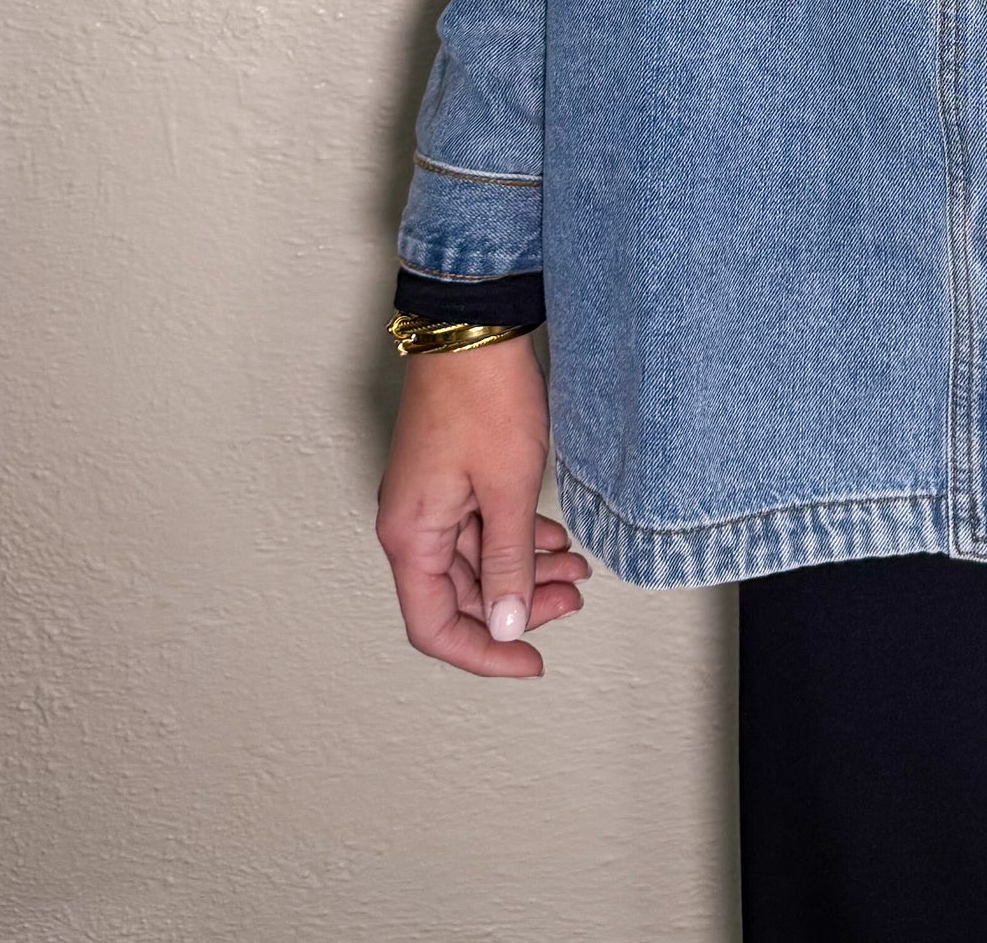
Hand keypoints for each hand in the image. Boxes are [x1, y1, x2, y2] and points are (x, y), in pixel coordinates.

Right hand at [375, 334, 587, 676]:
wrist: (474, 325)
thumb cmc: (481, 394)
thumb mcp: (507, 487)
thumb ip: (509, 562)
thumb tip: (507, 624)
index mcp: (411, 535)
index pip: (435, 625)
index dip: (484, 653)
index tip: (529, 661)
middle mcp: (412, 523)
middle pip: (460, 595)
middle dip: (518, 605)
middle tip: (570, 600)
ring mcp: (431, 499)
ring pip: (477, 560)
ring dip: (524, 570)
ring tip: (575, 570)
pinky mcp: (451, 477)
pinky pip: (481, 527)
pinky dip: (517, 538)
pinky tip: (554, 537)